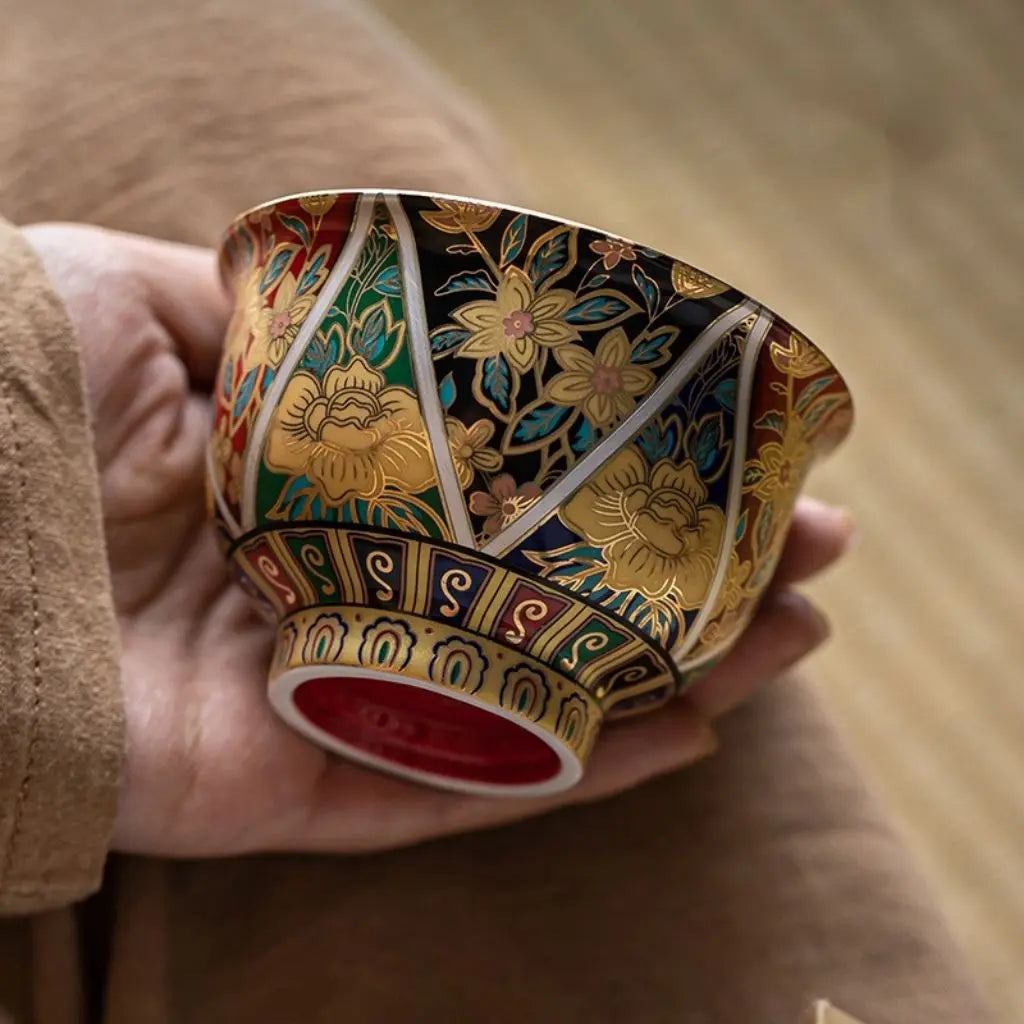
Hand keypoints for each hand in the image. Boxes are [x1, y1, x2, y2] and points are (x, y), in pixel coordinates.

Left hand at [25, 223, 854, 857]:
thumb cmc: (11, 390)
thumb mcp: (158, 299)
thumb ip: (284, 314)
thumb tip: (405, 295)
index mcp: (319, 487)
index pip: (503, 495)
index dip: (619, 478)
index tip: (729, 452)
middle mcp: (341, 592)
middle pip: (541, 604)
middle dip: (680, 583)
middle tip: (803, 556)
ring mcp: (327, 696)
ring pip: (528, 703)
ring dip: (668, 679)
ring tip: (788, 637)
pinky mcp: (297, 789)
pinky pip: (462, 787)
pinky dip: (578, 770)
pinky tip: (689, 733)